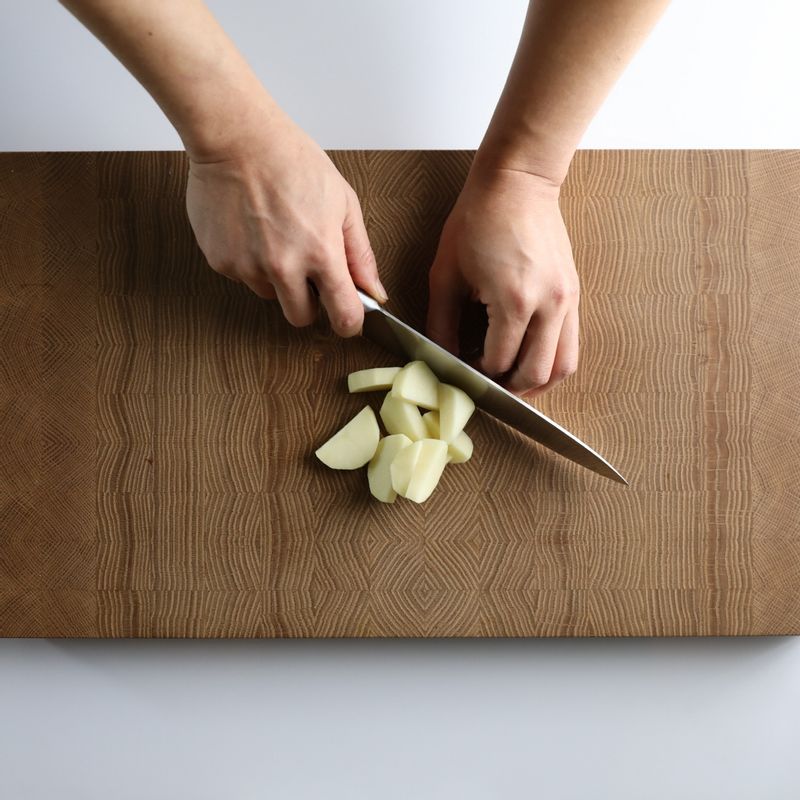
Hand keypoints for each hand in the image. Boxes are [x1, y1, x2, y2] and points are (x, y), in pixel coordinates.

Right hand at [185, 111, 386, 335]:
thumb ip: (360, 254)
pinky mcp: (221, 262)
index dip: (349, 322)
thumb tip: (374, 292)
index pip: (343, 316)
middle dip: (308, 303)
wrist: (236, 138)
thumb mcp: (343, 203)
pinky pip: (243, 277)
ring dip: (277, 278)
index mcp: (321, 253)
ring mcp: (248, 266)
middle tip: (307, 271)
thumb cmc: (292, 161)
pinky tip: (252, 229)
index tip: (347, 318)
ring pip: (270, 295)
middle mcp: (283, 267)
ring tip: (276, 235)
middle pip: (301, 318)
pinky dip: (250, 262)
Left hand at [426, 167, 579, 396]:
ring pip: (564, 365)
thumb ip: (441, 324)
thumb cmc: (478, 219)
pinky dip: (551, 358)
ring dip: (538, 380)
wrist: (517, 183)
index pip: (499, 362)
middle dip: (509, 387)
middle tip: (487, 382)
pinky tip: (527, 353)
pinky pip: (571, 343)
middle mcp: (549, 304)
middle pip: (537, 374)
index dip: (477, 373)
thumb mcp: (445, 274)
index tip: (463, 367)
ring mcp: (567, 299)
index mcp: (515, 300)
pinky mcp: (574, 293)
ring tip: (512, 377)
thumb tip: (443, 358)